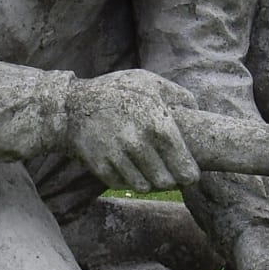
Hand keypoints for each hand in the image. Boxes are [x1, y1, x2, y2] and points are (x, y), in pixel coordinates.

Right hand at [64, 70, 199, 191]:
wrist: (72, 104)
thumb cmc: (116, 90)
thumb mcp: (150, 82)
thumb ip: (179, 95)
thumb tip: (197, 110)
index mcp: (158, 125)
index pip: (186, 169)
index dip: (190, 175)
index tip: (188, 172)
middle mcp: (139, 144)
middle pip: (167, 182)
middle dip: (171, 179)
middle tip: (169, 172)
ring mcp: (119, 157)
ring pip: (145, 186)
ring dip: (149, 181)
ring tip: (150, 171)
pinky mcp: (101, 167)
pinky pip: (123, 184)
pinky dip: (128, 179)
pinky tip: (129, 167)